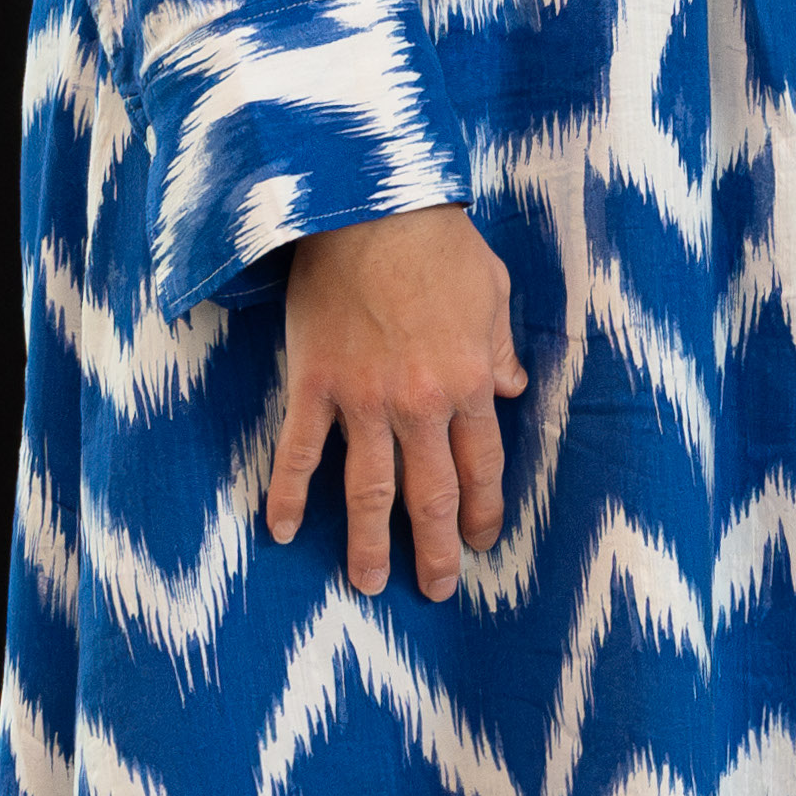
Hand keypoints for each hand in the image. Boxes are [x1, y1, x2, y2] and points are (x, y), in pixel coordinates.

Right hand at [267, 203, 530, 598]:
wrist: (370, 206)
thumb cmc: (437, 242)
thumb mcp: (492, 291)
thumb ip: (499, 348)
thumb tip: (513, 387)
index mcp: (467, 381)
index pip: (481, 464)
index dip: (484, 509)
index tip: (484, 541)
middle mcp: (418, 403)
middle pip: (430, 493)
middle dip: (436, 547)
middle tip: (438, 589)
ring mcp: (362, 399)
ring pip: (368, 490)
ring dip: (369, 544)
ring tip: (368, 584)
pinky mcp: (313, 385)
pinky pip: (299, 453)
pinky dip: (289, 494)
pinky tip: (281, 531)